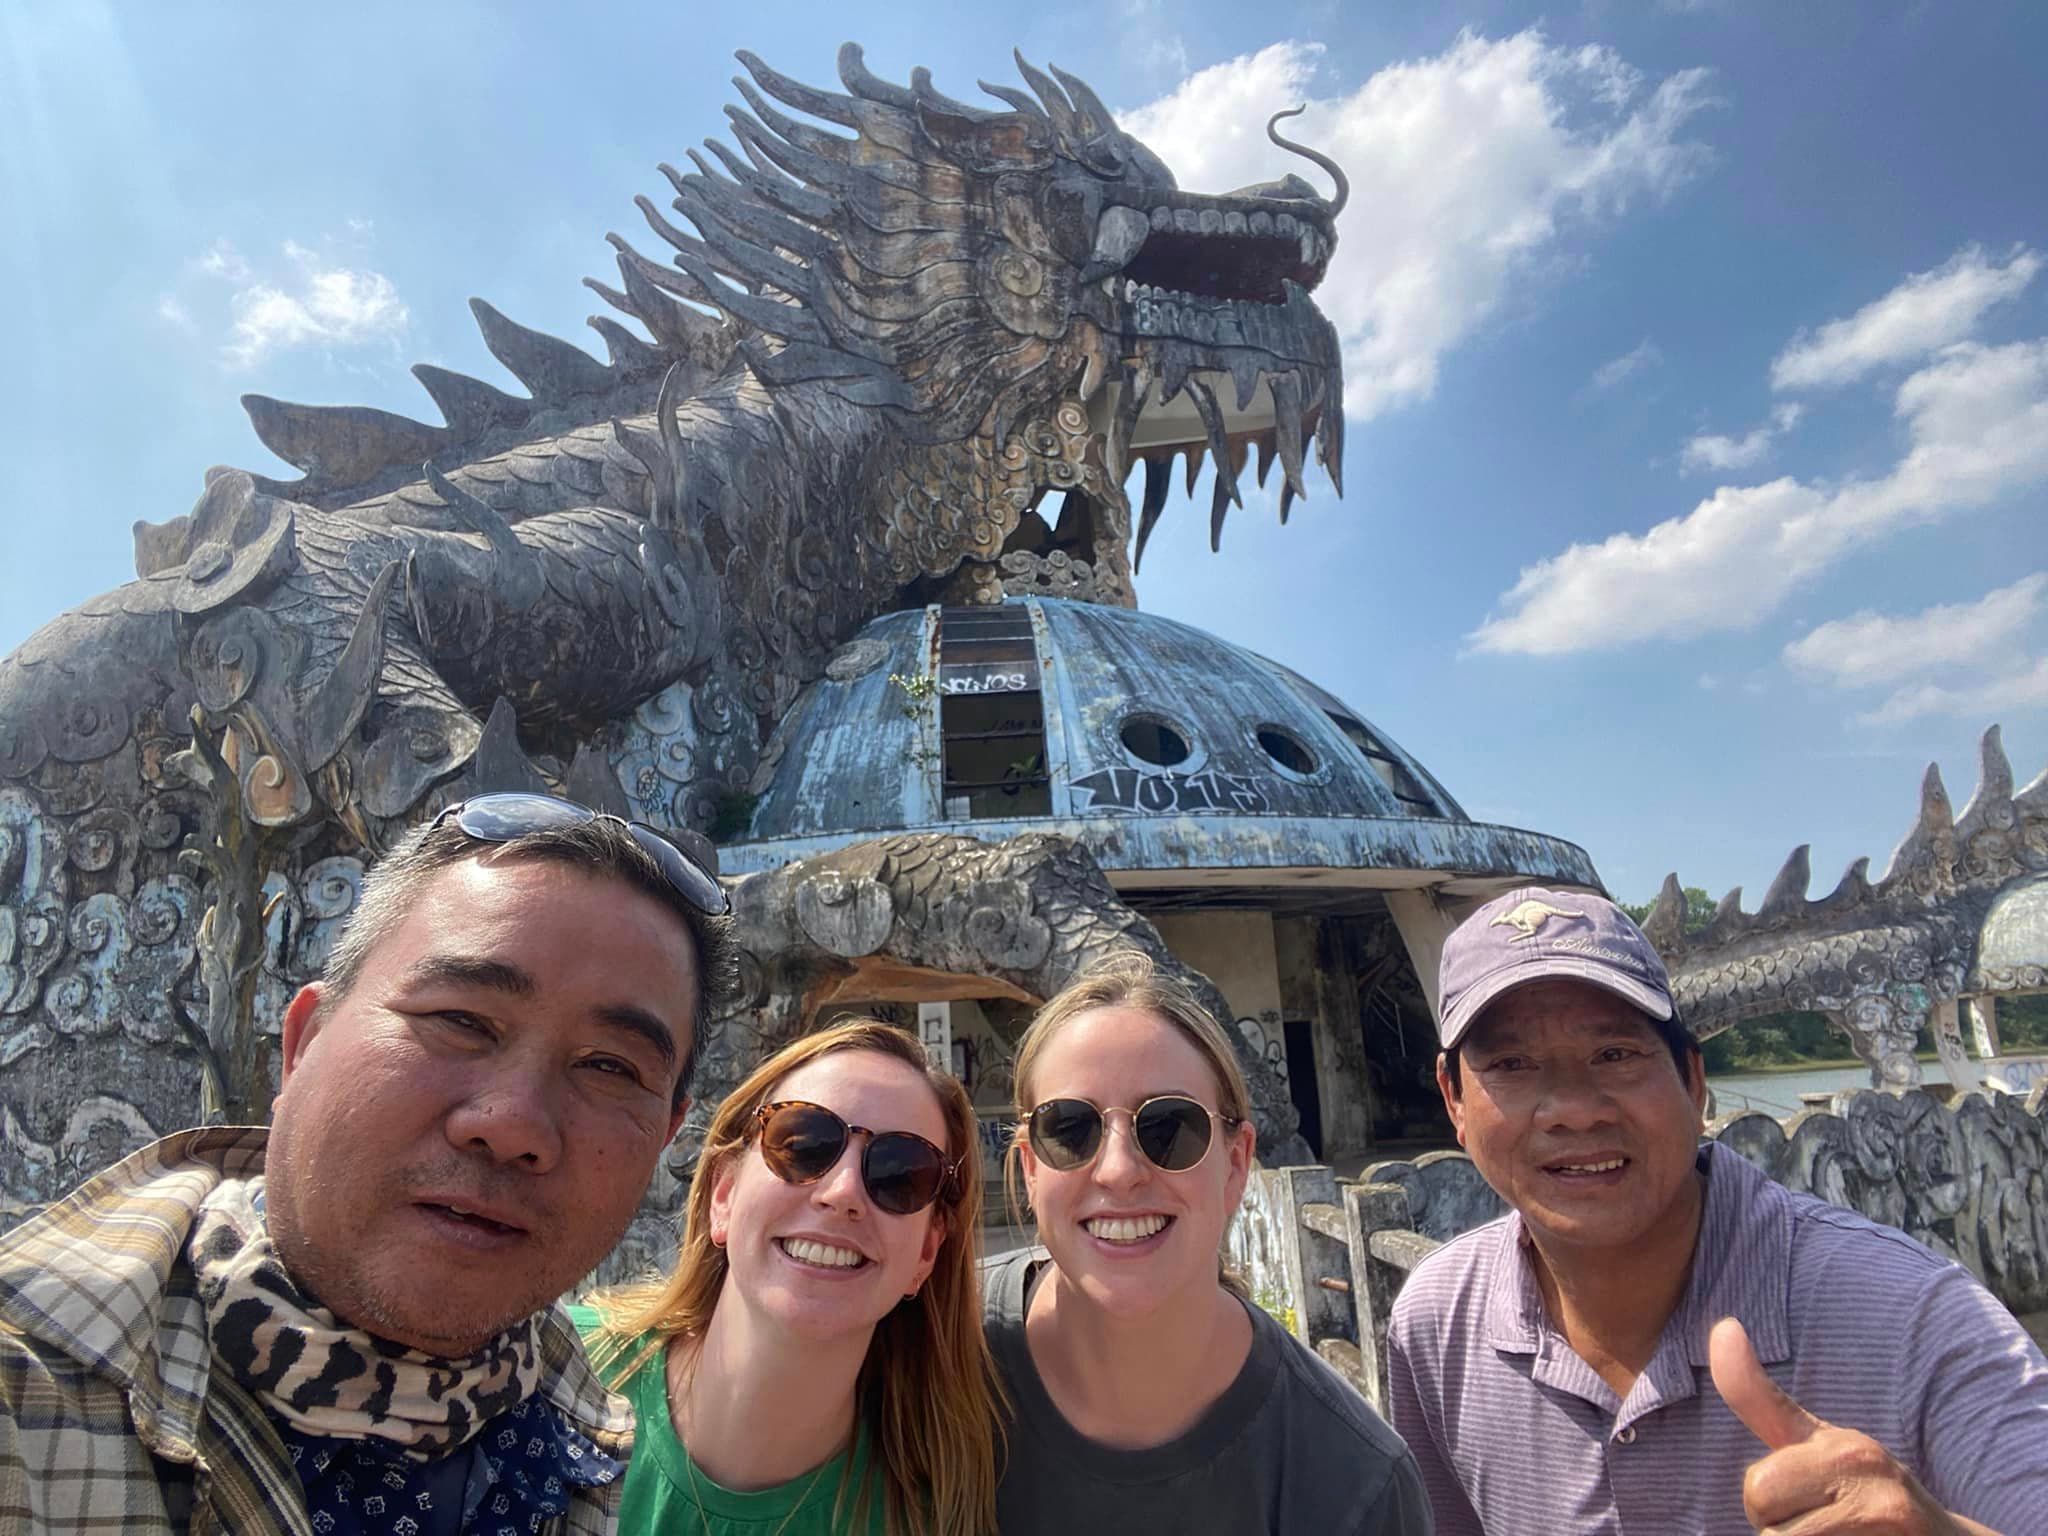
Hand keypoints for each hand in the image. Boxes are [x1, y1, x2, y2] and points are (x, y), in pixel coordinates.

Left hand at [1708, 1318, 1990, 1534]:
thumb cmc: (1863, 1490)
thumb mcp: (1817, 1443)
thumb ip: (1758, 1397)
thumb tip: (1725, 1327)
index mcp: (1843, 1450)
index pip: (1757, 1489)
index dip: (1764, 1502)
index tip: (1804, 1497)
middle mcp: (1874, 1488)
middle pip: (1770, 1528)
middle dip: (1780, 1532)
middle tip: (1824, 1525)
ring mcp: (1891, 1526)